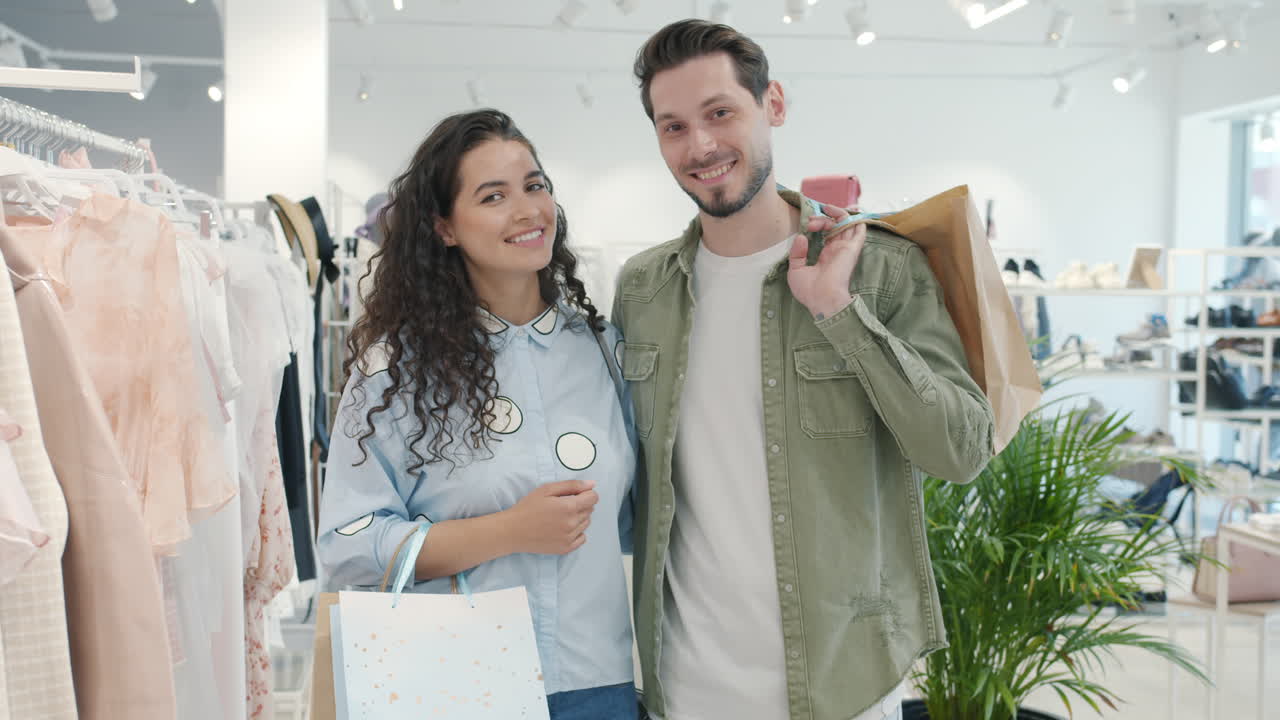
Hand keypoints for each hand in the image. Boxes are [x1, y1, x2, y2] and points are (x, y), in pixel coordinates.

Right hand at [506, 479, 598, 554]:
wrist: (513, 531)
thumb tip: (592, 484)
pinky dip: (577, 532)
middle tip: (562, 505)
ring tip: (561, 516)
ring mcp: (570, 538)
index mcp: (569, 507)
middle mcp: (572, 523)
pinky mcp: (566, 548)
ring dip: (578, 517)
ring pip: (586, 523)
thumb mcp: (547, 489)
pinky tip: (563, 528)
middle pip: (590, 510)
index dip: (586, 493)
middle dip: (581, 504)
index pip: (593, 498)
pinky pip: (582, 538)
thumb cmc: (527, 508)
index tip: (575, 494)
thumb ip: (572, 485)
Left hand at [787, 203, 867, 319]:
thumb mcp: (796, 270)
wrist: (821, 299)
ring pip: (846, 224)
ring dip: (836, 214)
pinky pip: (859, 230)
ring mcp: (844, 249)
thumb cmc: (809, 291)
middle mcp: (837, 250)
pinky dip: (855, 219)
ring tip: (826, 209)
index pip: (826, 234)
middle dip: (822, 218)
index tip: (807, 222)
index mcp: (826, 256)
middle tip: (811, 222)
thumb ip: (797, 253)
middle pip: (835, 226)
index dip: (818, 223)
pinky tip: (849, 210)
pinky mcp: (851, 249)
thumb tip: (801, 236)